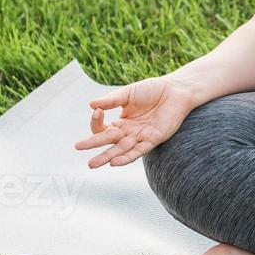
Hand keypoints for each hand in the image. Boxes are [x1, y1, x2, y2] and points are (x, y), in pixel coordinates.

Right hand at [75, 76, 196, 168]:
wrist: (176, 90)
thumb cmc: (152, 90)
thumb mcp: (128, 93)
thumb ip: (111, 100)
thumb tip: (91, 104)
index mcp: (121, 122)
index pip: (103, 128)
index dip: (96, 121)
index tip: (97, 111)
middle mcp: (129, 132)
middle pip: (108, 141)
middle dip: (93, 145)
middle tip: (78, 147)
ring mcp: (140, 137)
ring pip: (120, 150)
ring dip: (106, 157)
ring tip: (91, 164)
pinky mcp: (153, 139)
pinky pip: (138, 151)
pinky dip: (126, 158)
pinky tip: (114, 162)